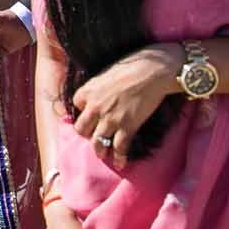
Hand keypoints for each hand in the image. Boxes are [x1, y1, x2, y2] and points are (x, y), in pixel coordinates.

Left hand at [70, 43, 180, 167]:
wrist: (153, 71)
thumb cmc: (132, 65)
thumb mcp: (106, 73)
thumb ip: (98, 85)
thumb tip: (100, 91)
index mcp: (87, 91)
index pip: (76, 105)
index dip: (84, 109)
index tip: (90, 113)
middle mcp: (94, 107)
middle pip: (81, 129)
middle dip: (87, 134)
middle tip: (93, 135)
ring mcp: (110, 119)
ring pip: (97, 143)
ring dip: (100, 151)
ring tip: (103, 155)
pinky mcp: (127, 127)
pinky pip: (119, 148)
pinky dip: (120, 158)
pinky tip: (120, 163)